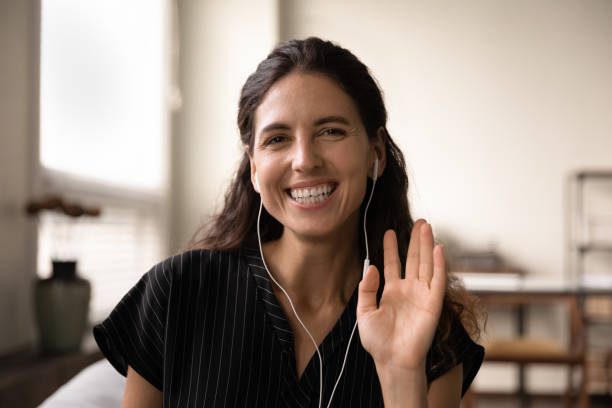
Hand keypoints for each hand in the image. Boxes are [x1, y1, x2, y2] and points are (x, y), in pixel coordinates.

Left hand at [356, 220, 446, 371]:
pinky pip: (437, 280)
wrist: (392, 360)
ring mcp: (422, 295)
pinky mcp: (433, 304)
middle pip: (413, 259)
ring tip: (426, 226)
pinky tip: (438, 248)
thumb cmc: (377, 341)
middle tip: (419, 221)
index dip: (392, 248)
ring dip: (427, 245)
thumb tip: (372, 266)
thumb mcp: (364, 312)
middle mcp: (409, 290)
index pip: (393, 264)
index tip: (389, 232)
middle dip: (415, 240)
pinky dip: (439, 264)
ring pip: (426, 264)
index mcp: (392, 292)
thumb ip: (367, 289)